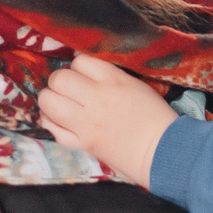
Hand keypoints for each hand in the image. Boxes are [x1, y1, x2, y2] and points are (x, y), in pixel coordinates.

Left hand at [38, 54, 176, 185]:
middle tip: (67, 90)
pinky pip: (53, 130)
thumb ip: (109, 77)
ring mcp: (86, 123)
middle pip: (59, 79)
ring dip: (50, 101)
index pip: (80, 61)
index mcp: (113, 80)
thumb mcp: (135, 86)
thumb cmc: (154, 117)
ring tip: (59, 105)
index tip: (83, 76)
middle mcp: (96, 98)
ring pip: (49, 103)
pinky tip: (59, 122)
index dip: (78, 67)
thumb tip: (84, 74)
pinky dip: (52, 124)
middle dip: (59, 82)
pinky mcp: (83, 143)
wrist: (163, 150)